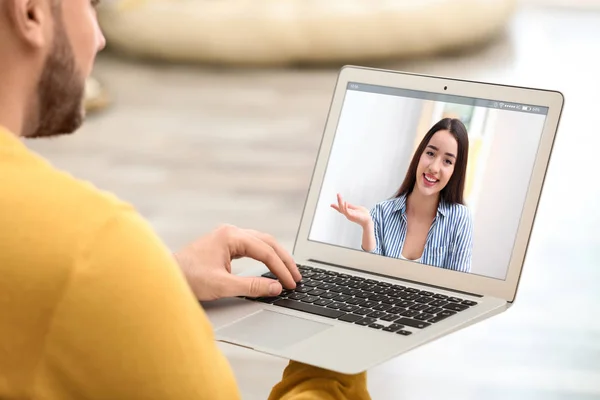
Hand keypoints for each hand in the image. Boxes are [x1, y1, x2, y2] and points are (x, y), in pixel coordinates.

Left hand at [174, 224, 301, 300]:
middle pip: (267, 242)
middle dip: (284, 260)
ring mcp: (227, 236)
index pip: (265, 251)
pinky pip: (252, 246)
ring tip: (288, 272)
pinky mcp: (225, 244)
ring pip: (261, 242)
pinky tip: (271, 265)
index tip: (290, 283)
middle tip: (296, 277)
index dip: (281, 268)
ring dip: (276, 256)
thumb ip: (252, 286)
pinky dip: (265, 256)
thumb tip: (276, 287)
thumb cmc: (188, 278)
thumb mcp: (222, 285)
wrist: (164, 277)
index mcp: (231, 236)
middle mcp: (231, 232)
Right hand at [330, 193, 371, 226]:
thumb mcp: (356, 208)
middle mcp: (347, 214)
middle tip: (338, 194)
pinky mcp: (352, 216)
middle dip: (338, 201)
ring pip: (342, 208)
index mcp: (348, 212)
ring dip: (340, 202)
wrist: (368, 220)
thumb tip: (345, 202)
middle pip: (340, 208)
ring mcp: (349, 215)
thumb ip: (351, 206)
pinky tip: (345, 202)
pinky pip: (347, 211)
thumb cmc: (364, 215)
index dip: (336, 207)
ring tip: (339, 196)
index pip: (340, 209)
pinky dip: (345, 207)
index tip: (331, 204)